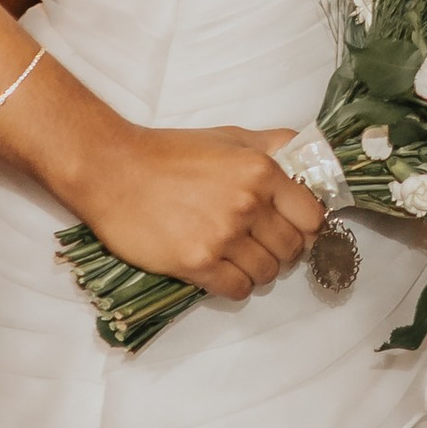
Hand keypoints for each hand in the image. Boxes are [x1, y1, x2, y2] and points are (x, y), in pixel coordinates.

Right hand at [80, 125, 325, 302]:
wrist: (113, 171)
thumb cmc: (170, 152)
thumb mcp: (228, 137)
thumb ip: (272, 145)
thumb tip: (308, 153)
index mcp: (261, 171)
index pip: (313, 217)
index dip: (307, 228)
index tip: (294, 230)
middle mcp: (248, 204)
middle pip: (293, 249)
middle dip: (283, 251)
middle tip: (262, 245)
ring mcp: (223, 236)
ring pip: (268, 273)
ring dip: (258, 270)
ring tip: (238, 257)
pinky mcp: (197, 263)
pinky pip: (237, 290)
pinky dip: (235, 285)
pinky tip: (221, 271)